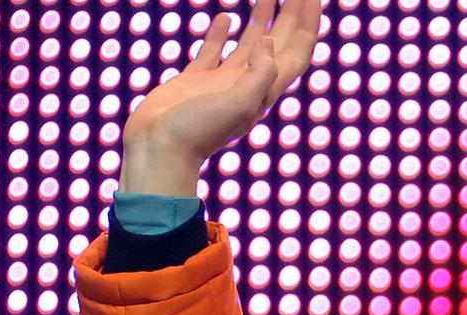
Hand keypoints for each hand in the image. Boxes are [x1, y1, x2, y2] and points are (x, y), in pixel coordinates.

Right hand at [118, 0, 322, 197]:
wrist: (158, 147)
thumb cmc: (198, 131)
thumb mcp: (238, 105)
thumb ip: (259, 75)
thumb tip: (269, 42)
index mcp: (265, 90)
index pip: (296, 52)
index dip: (307, 24)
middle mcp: (249, 85)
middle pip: (279, 44)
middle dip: (292, 17)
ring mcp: (223, 82)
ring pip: (250, 44)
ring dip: (262, 19)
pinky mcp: (196, 80)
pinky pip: (214, 51)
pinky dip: (221, 33)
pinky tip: (226, 17)